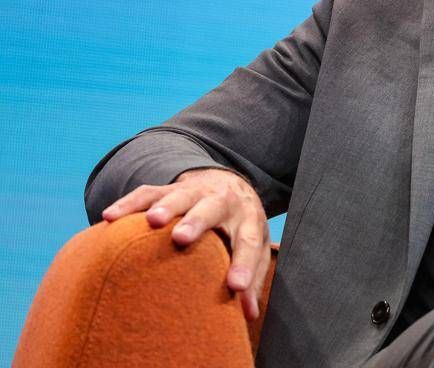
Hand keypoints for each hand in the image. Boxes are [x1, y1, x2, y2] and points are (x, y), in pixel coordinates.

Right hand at [101, 167, 270, 320]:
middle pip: (211, 209)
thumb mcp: (255, 248)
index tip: (235, 286)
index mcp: (247, 219)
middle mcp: (223, 200)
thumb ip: (252, 277)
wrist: (231, 185)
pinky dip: (128, 204)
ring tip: (152, 221)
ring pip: (179, 196)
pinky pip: (147, 194)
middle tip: (182, 238)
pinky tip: (110, 217)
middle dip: (196, 221)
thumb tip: (248, 315)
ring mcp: (194, 192)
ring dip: (165, 207)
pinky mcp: (169, 189)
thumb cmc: (240, 228)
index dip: (243, 265)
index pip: (247, 242)